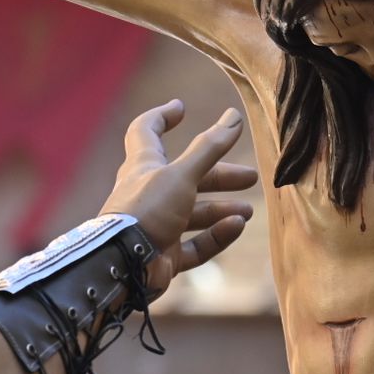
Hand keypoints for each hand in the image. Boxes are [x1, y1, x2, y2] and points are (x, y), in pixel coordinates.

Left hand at [100, 100, 258, 293]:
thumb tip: (234, 116)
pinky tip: (236, 227)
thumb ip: (209, 148)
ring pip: (194, 214)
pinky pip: (194, 245)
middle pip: (187, 178)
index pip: (146, 132)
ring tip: (247, 211)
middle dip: (219, 175)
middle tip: (250, 177)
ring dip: (221, 210)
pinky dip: (216, 236)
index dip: (161, 117)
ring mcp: (156, 226)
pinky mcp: (164, 255)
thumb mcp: (182, 175)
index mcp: (144, 167)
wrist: (124, 266)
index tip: (180, 108)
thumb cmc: (147, 210)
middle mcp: (149, 194)